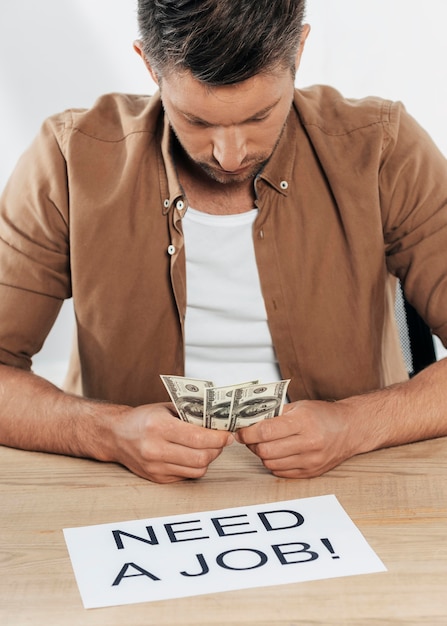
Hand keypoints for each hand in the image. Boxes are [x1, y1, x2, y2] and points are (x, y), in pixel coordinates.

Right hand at [110, 403, 233, 482]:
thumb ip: (191, 413)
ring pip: (197, 470)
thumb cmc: (143, 418)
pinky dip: (195, 466)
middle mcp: (155, 450)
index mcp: (158, 427)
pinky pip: (187, 476)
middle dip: (217, 449)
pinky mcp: (157, 479)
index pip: (199, 438)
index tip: (228, 434)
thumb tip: (220, 419)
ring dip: (208, 459)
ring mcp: (155, 467)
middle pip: (201, 457)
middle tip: (221, 440)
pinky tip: (192, 455)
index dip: (219, 438)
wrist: (116, 435)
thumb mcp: (166, 408)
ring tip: (208, 447)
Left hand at [234, 400, 353, 477]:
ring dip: (262, 454)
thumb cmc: (324, 415)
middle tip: (249, 437)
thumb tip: (248, 422)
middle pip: (265, 450)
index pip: (265, 431)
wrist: (350, 429)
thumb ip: (274, 414)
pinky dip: (274, 464)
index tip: (240, 431)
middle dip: (252, 444)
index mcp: (303, 421)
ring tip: (264, 444)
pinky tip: (277, 453)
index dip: (247, 432)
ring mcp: (310, 460)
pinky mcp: (311, 472)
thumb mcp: (299, 406)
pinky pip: (281, 473)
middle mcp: (308, 443)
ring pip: (271, 464)